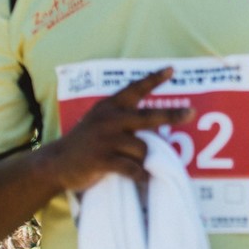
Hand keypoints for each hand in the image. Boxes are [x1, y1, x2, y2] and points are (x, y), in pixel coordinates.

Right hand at [43, 67, 193, 192]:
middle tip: (192, 113)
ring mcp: (106, 139)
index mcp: (110, 107)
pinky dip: (140, 175)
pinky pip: (132, 168)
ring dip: (145, 159)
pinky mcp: (102, 159)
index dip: (154, 79)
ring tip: (138, 165)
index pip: (135, 89)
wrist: (55, 163)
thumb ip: (122, 116)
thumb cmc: (86, 141)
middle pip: (149, 117)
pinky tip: (142, 179)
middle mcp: (109, 119)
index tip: (172, 69)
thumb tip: (157, 122)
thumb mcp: (100, 120)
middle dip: (173, 115)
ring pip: (142, 148)